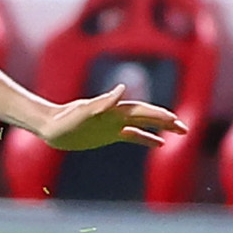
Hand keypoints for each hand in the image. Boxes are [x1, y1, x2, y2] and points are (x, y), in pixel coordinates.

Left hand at [33, 85, 188, 151]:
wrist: (48, 126)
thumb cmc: (63, 119)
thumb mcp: (83, 112)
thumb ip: (103, 102)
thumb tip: (123, 89)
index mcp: (112, 110)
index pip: (140, 111)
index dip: (157, 115)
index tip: (175, 120)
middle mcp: (115, 116)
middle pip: (145, 116)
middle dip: (165, 121)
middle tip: (185, 128)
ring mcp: (113, 125)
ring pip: (142, 125)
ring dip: (160, 128)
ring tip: (179, 132)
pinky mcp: (107, 135)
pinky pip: (131, 136)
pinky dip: (145, 138)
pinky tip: (158, 144)